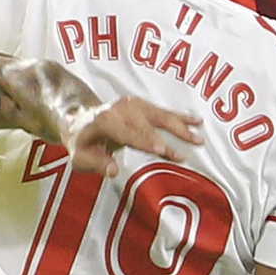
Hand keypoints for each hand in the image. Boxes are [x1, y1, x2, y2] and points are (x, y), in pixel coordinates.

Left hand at [63, 95, 204, 177]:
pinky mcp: (139, 103)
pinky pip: (162, 110)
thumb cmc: (80, 143)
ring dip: (180, 125)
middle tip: (182, 154)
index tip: (162, 150)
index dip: (145, 141)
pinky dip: (179, 115)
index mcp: (104, 121)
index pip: (128, 133)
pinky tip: (196, 120)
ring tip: (198, 135)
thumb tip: (113, 171)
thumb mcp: (79, 157)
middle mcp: (119, 109)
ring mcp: (131, 104)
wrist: (76, 119)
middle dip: (167, 139)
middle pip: (147, 124)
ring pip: (159, 114)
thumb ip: (95, 164)